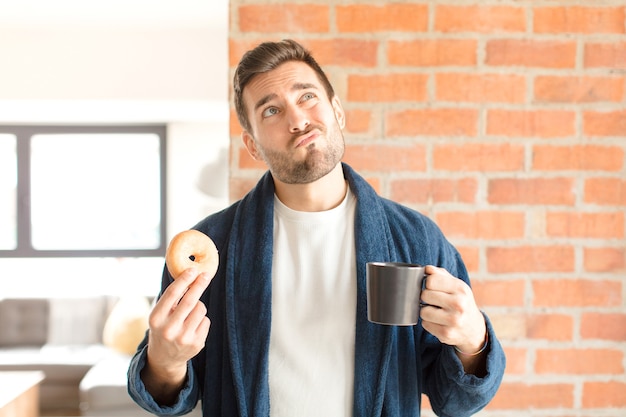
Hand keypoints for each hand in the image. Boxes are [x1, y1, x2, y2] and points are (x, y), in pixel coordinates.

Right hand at [141, 268, 211, 403]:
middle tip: (206, 275)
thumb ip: (172, 298)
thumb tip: (191, 276)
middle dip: (199, 285)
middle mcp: (169, 329)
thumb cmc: (163, 327)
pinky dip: (202, 319)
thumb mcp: (159, 314)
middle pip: (190, 301)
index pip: (172, 294)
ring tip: (190, 313)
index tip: (193, 270)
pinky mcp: (197, 344)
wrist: (164, 358)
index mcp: (156, 319)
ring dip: (199, 306)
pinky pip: (206, 320)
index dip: (184, 280)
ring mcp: (184, 338)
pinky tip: (192, 326)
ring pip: (201, 309)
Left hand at [419, 266, 485, 354]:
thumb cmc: (461, 302)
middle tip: (434, 301)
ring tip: (436, 312)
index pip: (431, 280)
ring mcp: (453, 320)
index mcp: (461, 288)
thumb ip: (440, 274)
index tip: (433, 287)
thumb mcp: (456, 286)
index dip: (428, 283)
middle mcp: (459, 304)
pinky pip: (425, 324)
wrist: (474, 328)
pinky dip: (429, 323)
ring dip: (426, 311)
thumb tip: (427, 269)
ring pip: (423, 311)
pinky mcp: (446, 334)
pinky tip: (438, 322)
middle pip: (425, 295)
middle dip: (426, 298)